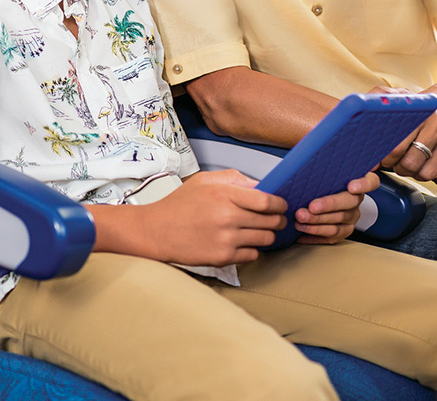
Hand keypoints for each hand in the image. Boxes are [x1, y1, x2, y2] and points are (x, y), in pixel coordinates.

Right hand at [141, 170, 287, 266]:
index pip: (267, 200)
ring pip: (266, 239)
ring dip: (266, 235)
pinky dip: (252, 249)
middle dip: (277, 219)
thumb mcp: (203, 181)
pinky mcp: (223, 257)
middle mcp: (227, 216)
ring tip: (256, 230)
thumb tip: (260, 186)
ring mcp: (226, 238)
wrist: (156, 231)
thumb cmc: (179, 205)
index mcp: (223, 194)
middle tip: (273, 219)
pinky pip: (253, 255)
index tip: (280, 204)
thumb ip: (233, 179)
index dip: (280, 203)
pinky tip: (241, 242)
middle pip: (271, 221)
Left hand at [295, 170, 379, 243]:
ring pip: (338, 221)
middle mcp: (356, 200)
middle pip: (349, 203)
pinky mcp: (343, 231)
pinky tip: (300, 231)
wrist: (316, 197)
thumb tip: (306, 151)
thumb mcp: (323, 169)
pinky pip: (331, 235)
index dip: (363, 184)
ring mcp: (351, 217)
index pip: (370, 181)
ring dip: (317, 221)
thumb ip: (321, 163)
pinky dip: (314, 234)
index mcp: (357, 182)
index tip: (351, 186)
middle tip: (312, 206)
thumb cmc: (319, 179)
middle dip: (329, 205)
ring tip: (300, 218)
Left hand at [372, 85, 436, 179]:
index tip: (371, 159)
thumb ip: (373, 101)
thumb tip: (348, 114)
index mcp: (414, 110)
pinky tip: (416, 165)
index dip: (380, 154)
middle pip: (404, 158)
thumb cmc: (415, 108)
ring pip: (417, 169)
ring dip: (405, 171)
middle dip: (391, 164)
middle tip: (386, 160)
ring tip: (401, 162)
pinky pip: (431, 173)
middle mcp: (432, 123)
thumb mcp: (394, 97)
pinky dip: (419, 174)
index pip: (393, 141)